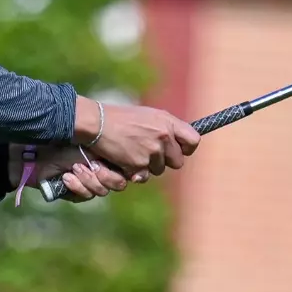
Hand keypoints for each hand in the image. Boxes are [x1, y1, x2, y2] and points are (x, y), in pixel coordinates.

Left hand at [14, 143, 140, 202]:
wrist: (36, 150)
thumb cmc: (63, 139)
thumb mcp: (90, 140)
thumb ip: (112, 150)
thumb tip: (135, 167)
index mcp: (107, 154)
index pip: (126, 169)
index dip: (122, 170)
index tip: (111, 162)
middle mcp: (100, 168)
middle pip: (117, 183)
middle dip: (104, 176)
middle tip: (91, 165)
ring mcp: (88, 182)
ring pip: (101, 191)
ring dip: (87, 180)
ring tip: (73, 169)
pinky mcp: (75, 192)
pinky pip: (85, 196)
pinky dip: (77, 187)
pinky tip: (66, 177)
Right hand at [73, 97, 199, 177]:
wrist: (97, 123)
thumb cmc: (120, 118)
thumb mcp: (147, 116)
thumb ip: (164, 127)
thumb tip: (177, 141)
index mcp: (167, 121)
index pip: (194, 140)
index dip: (187, 148)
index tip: (180, 150)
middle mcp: (163, 136)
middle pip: (177, 161)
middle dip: (165, 161)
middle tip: (149, 153)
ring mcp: (152, 151)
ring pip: (158, 170)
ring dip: (148, 166)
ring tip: (132, 152)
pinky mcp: (139, 164)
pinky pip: (143, 176)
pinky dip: (134, 171)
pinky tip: (124, 159)